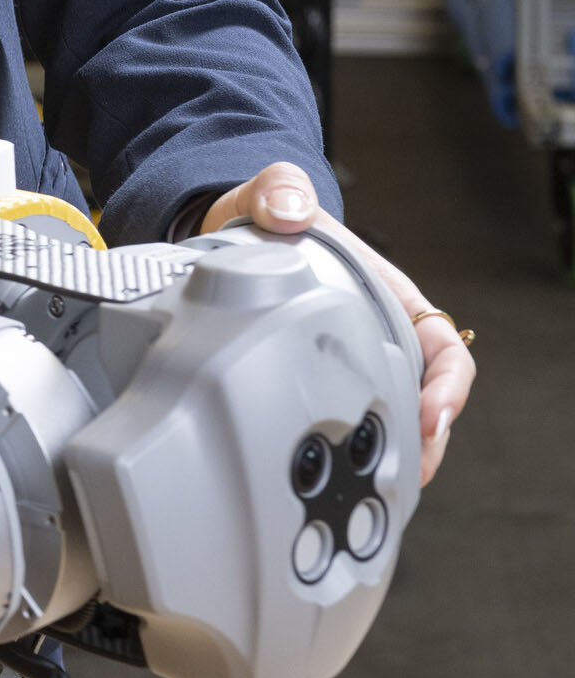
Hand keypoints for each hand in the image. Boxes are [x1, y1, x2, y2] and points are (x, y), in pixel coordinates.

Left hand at [201, 163, 474, 484]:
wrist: (229, 232)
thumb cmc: (268, 218)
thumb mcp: (275, 195)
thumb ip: (281, 190)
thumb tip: (288, 208)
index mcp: (391, 297)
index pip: (445, 349)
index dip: (449, 386)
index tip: (432, 416)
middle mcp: (382, 334)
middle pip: (426, 398)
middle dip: (425, 440)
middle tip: (405, 471)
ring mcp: (354, 359)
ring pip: (392, 417)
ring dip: (392, 452)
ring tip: (376, 487)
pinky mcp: (321, 377)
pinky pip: (350, 419)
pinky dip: (351, 448)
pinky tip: (333, 475)